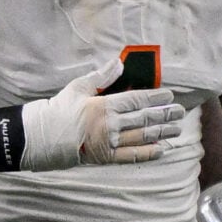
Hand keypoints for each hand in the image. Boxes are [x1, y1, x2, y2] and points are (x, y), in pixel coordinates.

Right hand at [21, 60, 182, 170]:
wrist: (42, 137)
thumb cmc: (59, 109)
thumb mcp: (78, 87)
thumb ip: (101, 76)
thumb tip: (119, 63)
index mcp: (104, 105)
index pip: (137, 100)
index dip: (155, 98)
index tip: (170, 96)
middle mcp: (110, 125)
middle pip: (144, 118)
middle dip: (164, 114)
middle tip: (180, 112)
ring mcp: (109, 143)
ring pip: (142, 137)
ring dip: (161, 132)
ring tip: (176, 129)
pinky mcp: (105, 158)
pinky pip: (131, 157)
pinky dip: (147, 153)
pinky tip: (160, 150)